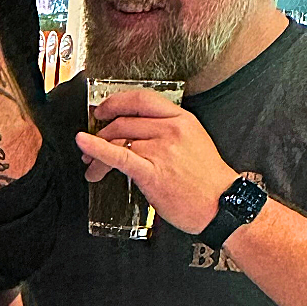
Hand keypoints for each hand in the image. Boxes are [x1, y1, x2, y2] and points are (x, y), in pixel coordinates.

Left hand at [76, 90, 234, 235]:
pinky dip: (96, 149)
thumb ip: (168, 131)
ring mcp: (161, 150)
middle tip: (91, 146)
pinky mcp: (152, 172)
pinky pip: (118, 156)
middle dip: (102, 133)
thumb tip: (136, 132)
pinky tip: (84, 145)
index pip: (142, 99)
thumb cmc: (207, 180)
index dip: (116, 102)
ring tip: (91, 166)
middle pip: (124, 121)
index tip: (103, 109)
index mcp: (182, 119)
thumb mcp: (194, 141)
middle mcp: (171, 130)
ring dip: (97, 153)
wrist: (222, 205)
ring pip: (117, 141)